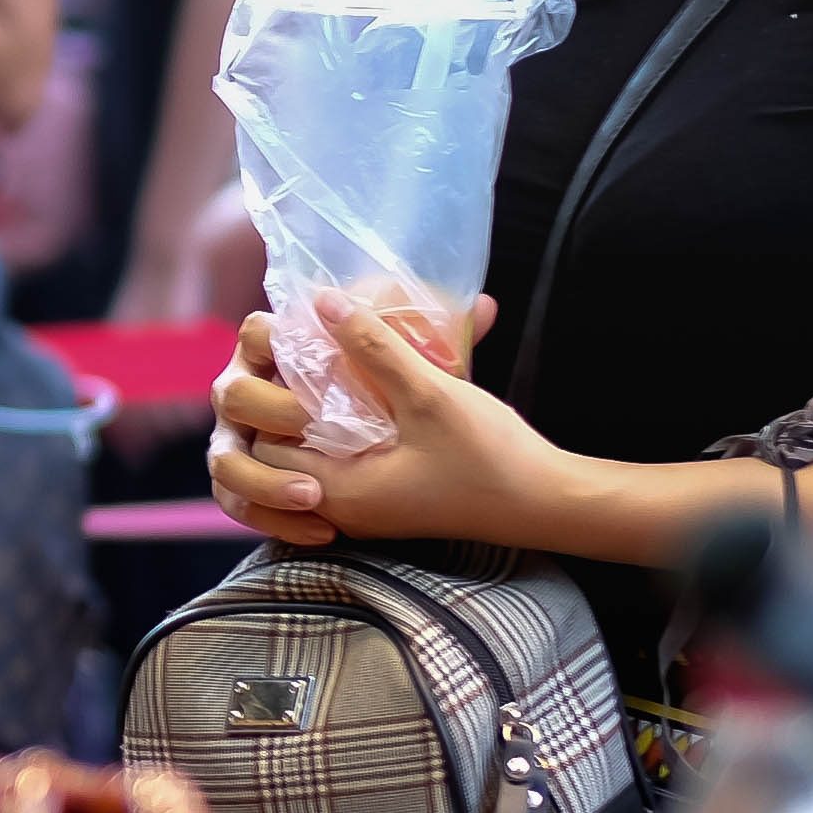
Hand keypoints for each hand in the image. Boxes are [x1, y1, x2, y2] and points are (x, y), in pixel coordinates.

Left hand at [206, 291, 558, 548]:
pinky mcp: (387, 503)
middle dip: (284, 409)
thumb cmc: (492, 456)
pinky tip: (365, 400)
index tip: (295, 357)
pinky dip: (339, 437)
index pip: (263, 447)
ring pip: (309, 462)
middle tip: (309, 362)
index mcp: (341, 491)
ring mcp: (365, 510)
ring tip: (335, 377)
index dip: (270, 400)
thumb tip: (324, 302)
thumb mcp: (430, 394)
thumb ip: (373, 348)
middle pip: (278, 456)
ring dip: (312, 421)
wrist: (550, 503)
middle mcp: (343, 508)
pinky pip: (340, 469)